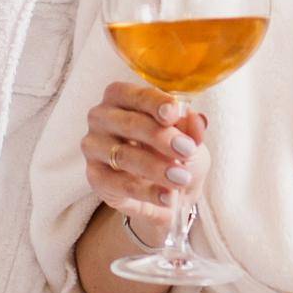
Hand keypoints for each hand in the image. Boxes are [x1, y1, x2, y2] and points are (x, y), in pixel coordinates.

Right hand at [81, 82, 210, 229]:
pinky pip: (121, 185)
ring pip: (125, 156)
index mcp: (121, 95)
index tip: (173, 113)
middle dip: (161, 137)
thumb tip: (198, 120)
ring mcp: (94, 146)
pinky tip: (167, 197)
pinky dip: (147, 192)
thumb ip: (191, 126)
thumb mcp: (188, 135)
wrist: (166, 188)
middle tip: (187, 150)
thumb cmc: (171, 149)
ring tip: (181, 178)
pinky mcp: (95, 176)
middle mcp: (102, 116)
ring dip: (156, 168)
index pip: (137, 95)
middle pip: (130, 124)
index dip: (156, 103)